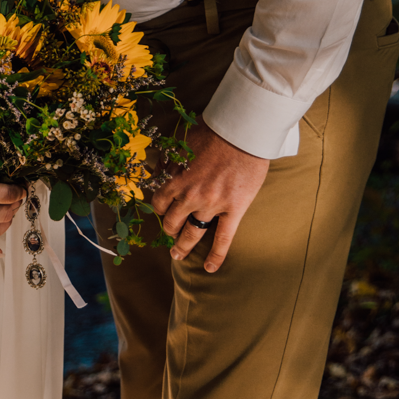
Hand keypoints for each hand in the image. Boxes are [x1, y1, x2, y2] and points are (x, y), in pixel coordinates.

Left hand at [152, 119, 268, 272]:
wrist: (242, 132)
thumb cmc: (212, 131)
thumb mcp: (181, 139)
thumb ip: (168, 156)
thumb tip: (157, 167)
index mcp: (176, 177)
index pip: (159, 201)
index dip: (159, 208)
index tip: (162, 210)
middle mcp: (190, 194)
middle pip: (172, 220)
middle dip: (169, 228)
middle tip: (171, 233)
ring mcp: (211, 204)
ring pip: (192, 233)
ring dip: (183, 245)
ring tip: (178, 254)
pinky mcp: (234, 209)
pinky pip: (223, 239)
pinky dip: (216, 256)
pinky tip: (209, 268)